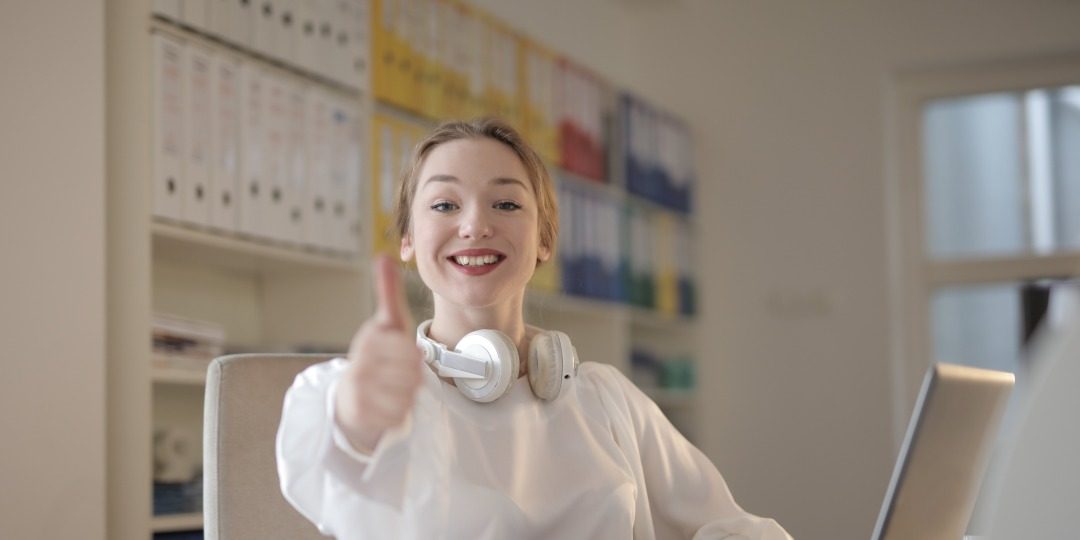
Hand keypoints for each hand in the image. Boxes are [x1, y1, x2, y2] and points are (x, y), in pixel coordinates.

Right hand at [334, 254, 422, 453]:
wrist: (350, 396)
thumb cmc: (377, 354)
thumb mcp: (387, 322)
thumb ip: (388, 292)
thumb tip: (383, 255)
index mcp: (370, 339)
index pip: (410, 351)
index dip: (413, 357)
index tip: (405, 356)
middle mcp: (359, 364)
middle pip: (412, 374)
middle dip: (413, 377)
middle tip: (402, 376)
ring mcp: (357, 390)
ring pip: (407, 395)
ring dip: (408, 395)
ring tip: (395, 389)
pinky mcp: (359, 413)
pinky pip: (398, 414)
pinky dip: (400, 412)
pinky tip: (388, 404)